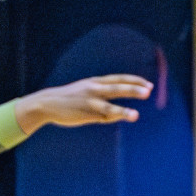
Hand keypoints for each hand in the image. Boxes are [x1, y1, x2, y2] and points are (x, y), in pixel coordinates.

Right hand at [14, 75, 153, 131]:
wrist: (46, 103)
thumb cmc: (71, 99)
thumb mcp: (87, 93)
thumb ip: (105, 99)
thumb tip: (121, 114)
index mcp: (95, 82)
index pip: (119, 79)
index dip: (134, 81)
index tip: (149, 84)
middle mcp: (94, 88)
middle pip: (117, 87)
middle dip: (133, 89)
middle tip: (149, 90)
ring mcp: (89, 101)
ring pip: (110, 104)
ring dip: (123, 110)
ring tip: (136, 115)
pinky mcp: (85, 113)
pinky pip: (103, 116)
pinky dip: (114, 116)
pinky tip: (125, 116)